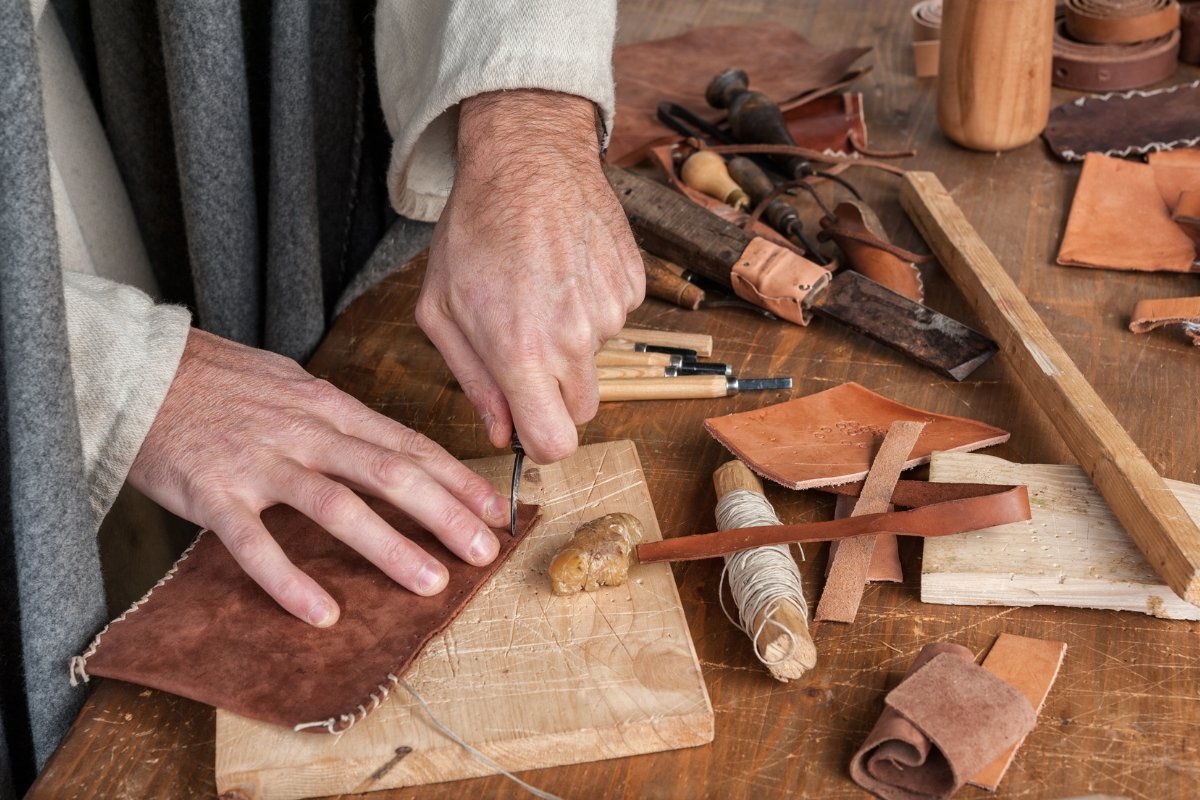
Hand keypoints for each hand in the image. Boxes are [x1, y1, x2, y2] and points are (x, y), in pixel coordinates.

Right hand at [127, 329, 510, 626]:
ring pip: (337, 505)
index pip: (407, 443)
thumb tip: (392, 446)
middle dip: (444, 514)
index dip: (456, 478)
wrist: (138, 368)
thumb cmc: (221, 381)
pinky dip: (289, 581)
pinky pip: (256, 544)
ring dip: (389, 546)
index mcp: (329, 407)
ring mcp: (261, 462)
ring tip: (429, 582)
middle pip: (389, 472)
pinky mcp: (214, 493)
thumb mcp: (293, 385)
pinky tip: (322, 613)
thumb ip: (341, 418)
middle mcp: (305, 432)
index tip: (495, 509)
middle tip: (483, 551)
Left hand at [416, 89, 643, 464]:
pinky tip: (566, 268)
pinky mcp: (634, 286)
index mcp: (522, 353)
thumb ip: (472, 380)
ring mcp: (611, 312)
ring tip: (541, 288)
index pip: (555, 444)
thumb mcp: (442, 309)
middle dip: (555, 392)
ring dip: (572, 340)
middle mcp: (574, 340)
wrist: (528, 158)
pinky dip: (592, 304)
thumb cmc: (474, 229)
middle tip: (526, 346)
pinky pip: (615, 318)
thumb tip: (501, 431)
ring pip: (597, 359)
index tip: (528, 422)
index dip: (540, 441)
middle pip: (582, 410)